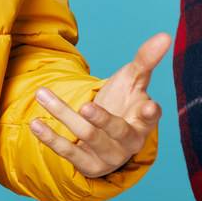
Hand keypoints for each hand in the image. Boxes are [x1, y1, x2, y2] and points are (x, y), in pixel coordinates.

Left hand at [30, 32, 170, 176]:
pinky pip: (68, 152)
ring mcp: (109, 156)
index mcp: (144, 121)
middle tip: (86, 107)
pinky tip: (36, 123)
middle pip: (117, 130)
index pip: (150, 118)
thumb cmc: (125, 102)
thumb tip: (165, 36)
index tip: (148, 106)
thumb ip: (146, 59)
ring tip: (43, 94)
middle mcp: (129, 142)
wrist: (107, 136)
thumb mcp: (134, 79)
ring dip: (63, 114)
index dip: (150, 113)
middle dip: (102, 119)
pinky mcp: (88, 165)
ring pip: (87, 136)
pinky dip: (51, 138)